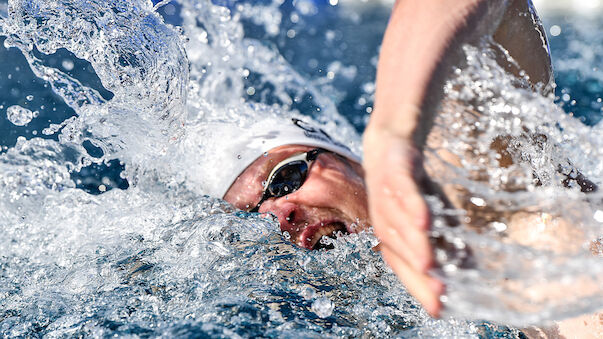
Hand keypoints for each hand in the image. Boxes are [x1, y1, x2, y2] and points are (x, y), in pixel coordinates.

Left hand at [363, 124, 443, 316]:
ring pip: (393, 217)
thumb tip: (467, 265)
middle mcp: (380, 206)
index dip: (416, 284)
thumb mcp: (430, 202)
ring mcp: (382, 182)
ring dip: (411, 243)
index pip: (399, 257)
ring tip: (430, 267)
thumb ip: (444, 230)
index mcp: (388, 220)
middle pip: (393, 243)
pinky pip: (399, 181)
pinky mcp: (392, 157)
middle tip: (438, 297)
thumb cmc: (411, 169)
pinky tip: (425, 220)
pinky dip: (410, 202)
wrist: (395, 118)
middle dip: (414, 273)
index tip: (440, 308)